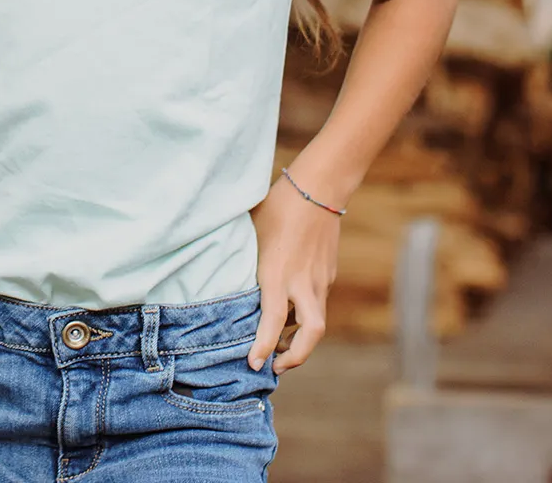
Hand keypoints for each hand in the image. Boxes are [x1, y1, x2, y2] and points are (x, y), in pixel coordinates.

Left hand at [246, 170, 340, 375]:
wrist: (318, 187)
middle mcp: (302, 282)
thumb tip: (224, 275)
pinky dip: (304, 313)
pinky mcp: (328, 272)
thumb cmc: (276, 205)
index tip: (254, 364)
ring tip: (281, 343)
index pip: (273, 321)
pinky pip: (317, 301)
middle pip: (310, 333)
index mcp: (278, 273)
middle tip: (276, 365)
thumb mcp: (252, 234)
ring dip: (301, 338)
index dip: (263, 346)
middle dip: (296, 356)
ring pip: (316, 321)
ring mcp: (319, 278)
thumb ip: (244, 261)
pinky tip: (290, 308)